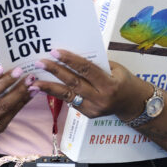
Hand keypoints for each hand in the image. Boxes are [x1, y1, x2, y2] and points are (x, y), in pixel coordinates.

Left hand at [32, 49, 148, 120]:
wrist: (133, 104)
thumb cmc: (124, 81)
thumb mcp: (115, 68)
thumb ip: (96, 63)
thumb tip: (72, 56)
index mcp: (109, 84)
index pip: (86, 69)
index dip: (70, 60)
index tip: (55, 52)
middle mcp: (100, 98)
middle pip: (74, 83)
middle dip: (55, 72)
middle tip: (40, 63)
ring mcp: (93, 109)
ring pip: (68, 96)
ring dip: (49, 88)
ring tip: (34, 82)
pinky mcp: (88, 114)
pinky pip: (71, 101)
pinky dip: (58, 94)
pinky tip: (45, 88)